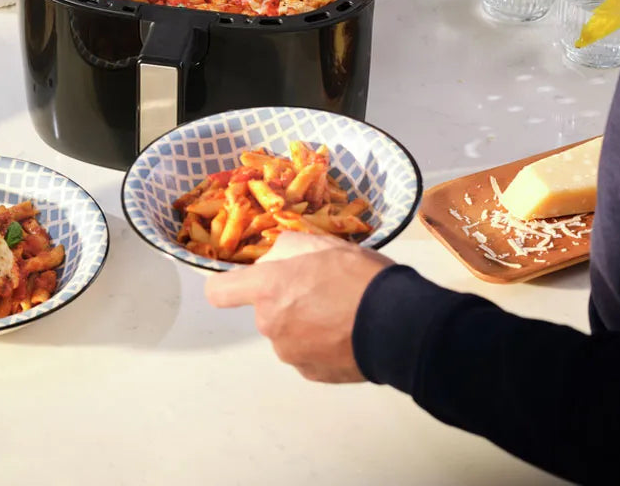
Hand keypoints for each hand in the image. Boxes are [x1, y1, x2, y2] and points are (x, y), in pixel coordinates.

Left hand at [204, 232, 392, 382]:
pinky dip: (319, 345)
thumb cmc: (360, 277)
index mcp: (269, 288)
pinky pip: (306, 354)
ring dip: (303, 323)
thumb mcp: (321, 244)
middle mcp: (271, 324)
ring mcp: (291, 353)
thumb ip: (287, 249)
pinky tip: (345, 333)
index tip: (237, 283)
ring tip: (340, 312)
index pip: (220, 293)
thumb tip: (273, 259)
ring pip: (287, 332)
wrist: (399, 325)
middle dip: (285, 299)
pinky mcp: (312, 374)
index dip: (225, 286)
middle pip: (264, 310)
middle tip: (320, 288)